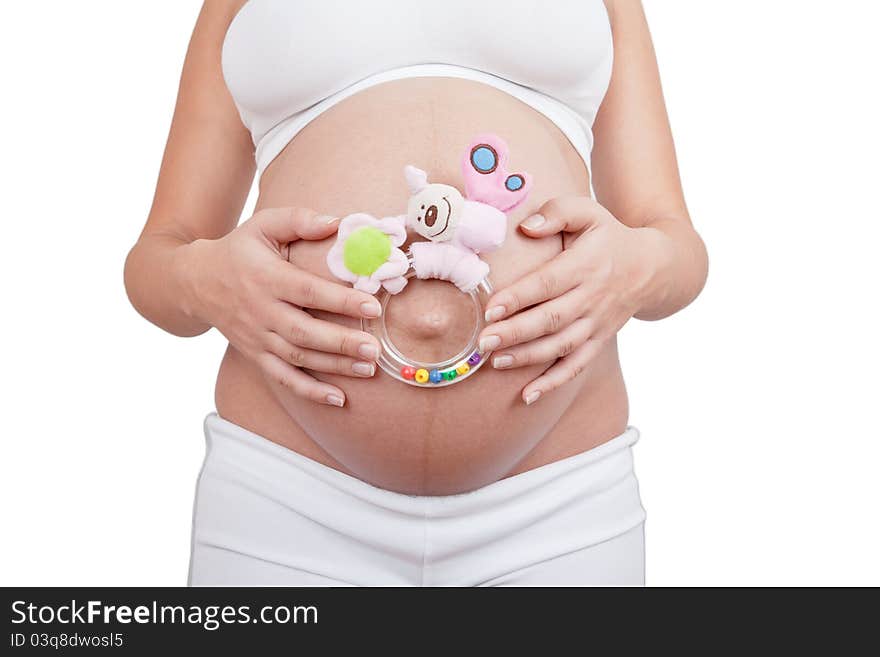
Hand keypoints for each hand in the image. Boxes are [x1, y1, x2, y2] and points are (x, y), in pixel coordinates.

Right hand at [184, 207, 383, 406]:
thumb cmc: (239, 250)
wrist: (195, 282)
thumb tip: (337, 222)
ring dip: (334, 366)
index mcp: (266, 278)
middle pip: (304, 332)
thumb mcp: (263, 225)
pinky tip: (338, 399)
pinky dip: (309, 391)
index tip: (372, 306)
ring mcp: (257, 337)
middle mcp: (261, 311)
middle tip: (375, 348)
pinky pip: (282, 378)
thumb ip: (299, 221)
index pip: (307, 292)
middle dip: (342, 343)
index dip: (340, 301)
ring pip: (298, 357)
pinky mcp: (255, 354)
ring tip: (368, 368)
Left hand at [478, 197, 661, 404]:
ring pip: (561, 346)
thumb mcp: (588, 212)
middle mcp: (592, 298)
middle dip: (516, 333)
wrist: (653, 267)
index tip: (491, 308)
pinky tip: (528, 396)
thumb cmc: (608, 236)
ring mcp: (597, 323)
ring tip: (497, 362)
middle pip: (551, 319)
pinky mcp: (599, 340)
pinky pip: (577, 366)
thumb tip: (526, 226)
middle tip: (485, 342)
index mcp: (586, 265)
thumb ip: (557, 212)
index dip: (519, 297)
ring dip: (529, 358)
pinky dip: (553, 383)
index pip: (548, 284)